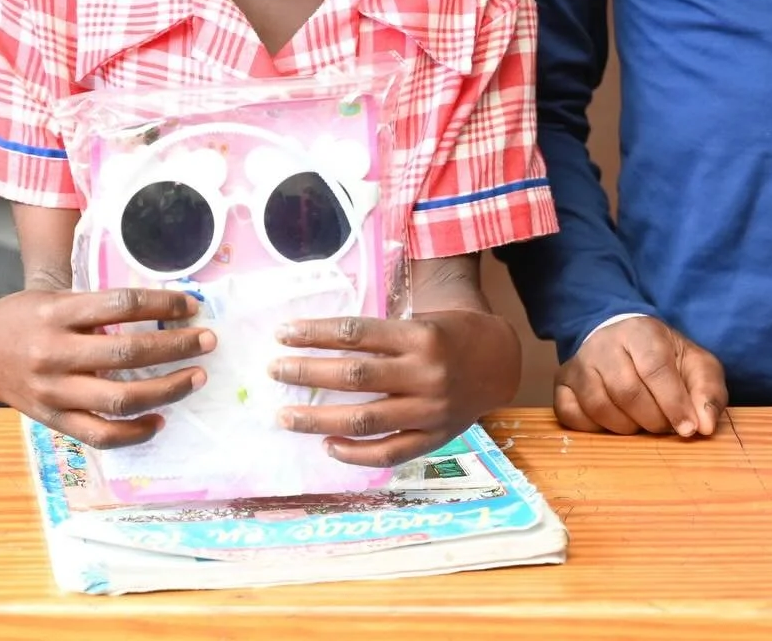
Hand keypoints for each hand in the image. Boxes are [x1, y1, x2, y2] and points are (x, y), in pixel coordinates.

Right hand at [0, 287, 215, 448]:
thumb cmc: (27, 316)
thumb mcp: (54, 296)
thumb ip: (97, 304)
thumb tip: (160, 306)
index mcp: (58, 313)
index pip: (121, 305)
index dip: (161, 305)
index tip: (191, 306)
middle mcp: (55, 352)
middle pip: (126, 354)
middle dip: (175, 347)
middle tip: (207, 340)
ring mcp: (54, 391)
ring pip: (119, 399)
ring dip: (166, 389)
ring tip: (195, 377)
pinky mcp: (53, 420)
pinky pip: (100, 435)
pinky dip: (135, 432)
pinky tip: (161, 420)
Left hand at [269, 310, 509, 467]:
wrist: (497, 362)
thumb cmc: (447, 332)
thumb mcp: (418, 317)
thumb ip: (378, 333)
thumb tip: (318, 341)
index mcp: (417, 335)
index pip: (355, 333)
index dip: (315, 334)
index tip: (283, 333)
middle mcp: (423, 372)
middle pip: (354, 376)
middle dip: (307, 374)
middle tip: (274, 371)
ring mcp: (429, 410)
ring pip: (365, 419)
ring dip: (319, 419)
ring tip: (285, 416)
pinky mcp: (434, 438)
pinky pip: (389, 451)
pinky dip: (355, 453)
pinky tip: (327, 445)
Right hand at [555, 317, 726, 437]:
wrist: (626, 343)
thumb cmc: (665, 358)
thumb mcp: (696, 365)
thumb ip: (708, 391)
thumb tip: (705, 426)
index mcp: (640, 332)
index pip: (654, 368)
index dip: (673, 403)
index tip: (688, 428)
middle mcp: (603, 343)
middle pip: (626, 391)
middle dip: (653, 419)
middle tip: (665, 425)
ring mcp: (578, 363)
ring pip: (598, 405)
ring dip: (626, 427)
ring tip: (641, 423)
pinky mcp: (562, 382)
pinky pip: (570, 414)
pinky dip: (594, 429)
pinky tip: (613, 423)